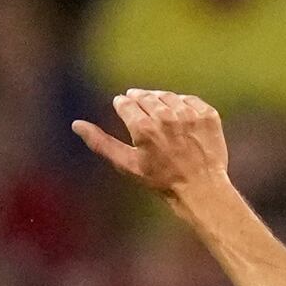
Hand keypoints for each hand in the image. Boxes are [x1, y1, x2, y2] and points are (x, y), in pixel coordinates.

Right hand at [72, 89, 231, 200]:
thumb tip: (76, 124)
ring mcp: (189, 115)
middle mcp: (167, 117)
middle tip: (141, 111)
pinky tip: (180, 119)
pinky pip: (190, 100)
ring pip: (167, 96)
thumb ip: (101, 143)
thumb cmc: (162, 181)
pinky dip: (184, 106)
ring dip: (160, 102)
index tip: (125, 110)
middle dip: (139, 101)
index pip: (125, 102)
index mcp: (144, 127)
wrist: (202, 189)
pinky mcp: (208, 115)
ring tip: (159, 115)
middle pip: (145, 96)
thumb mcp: (128, 164)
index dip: (123, 105)